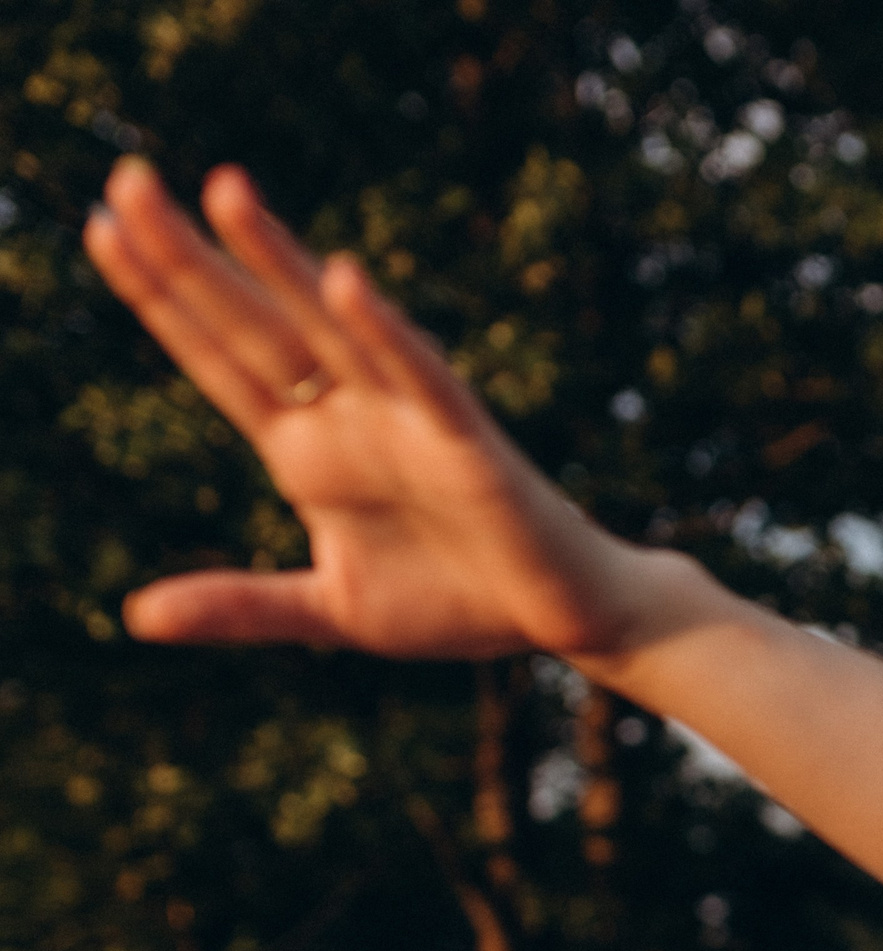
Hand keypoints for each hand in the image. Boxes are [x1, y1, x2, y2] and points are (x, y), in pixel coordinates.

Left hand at [82, 158, 705, 660]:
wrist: (562, 617)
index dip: (161, 300)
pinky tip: (342, 284)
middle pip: (254, 325)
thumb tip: (134, 617)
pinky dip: (384, 334)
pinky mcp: (469, 444)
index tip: (97, 229)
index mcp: (309, 452)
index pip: (218, 361)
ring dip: (277, 262)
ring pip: (329, 329)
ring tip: (221, 191)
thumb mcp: (329, 612)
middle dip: (189, 257)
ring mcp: (408, 422)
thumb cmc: (457, 603)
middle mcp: (350, 419)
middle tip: (123, 178)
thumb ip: (239, 605)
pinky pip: (422, 379)